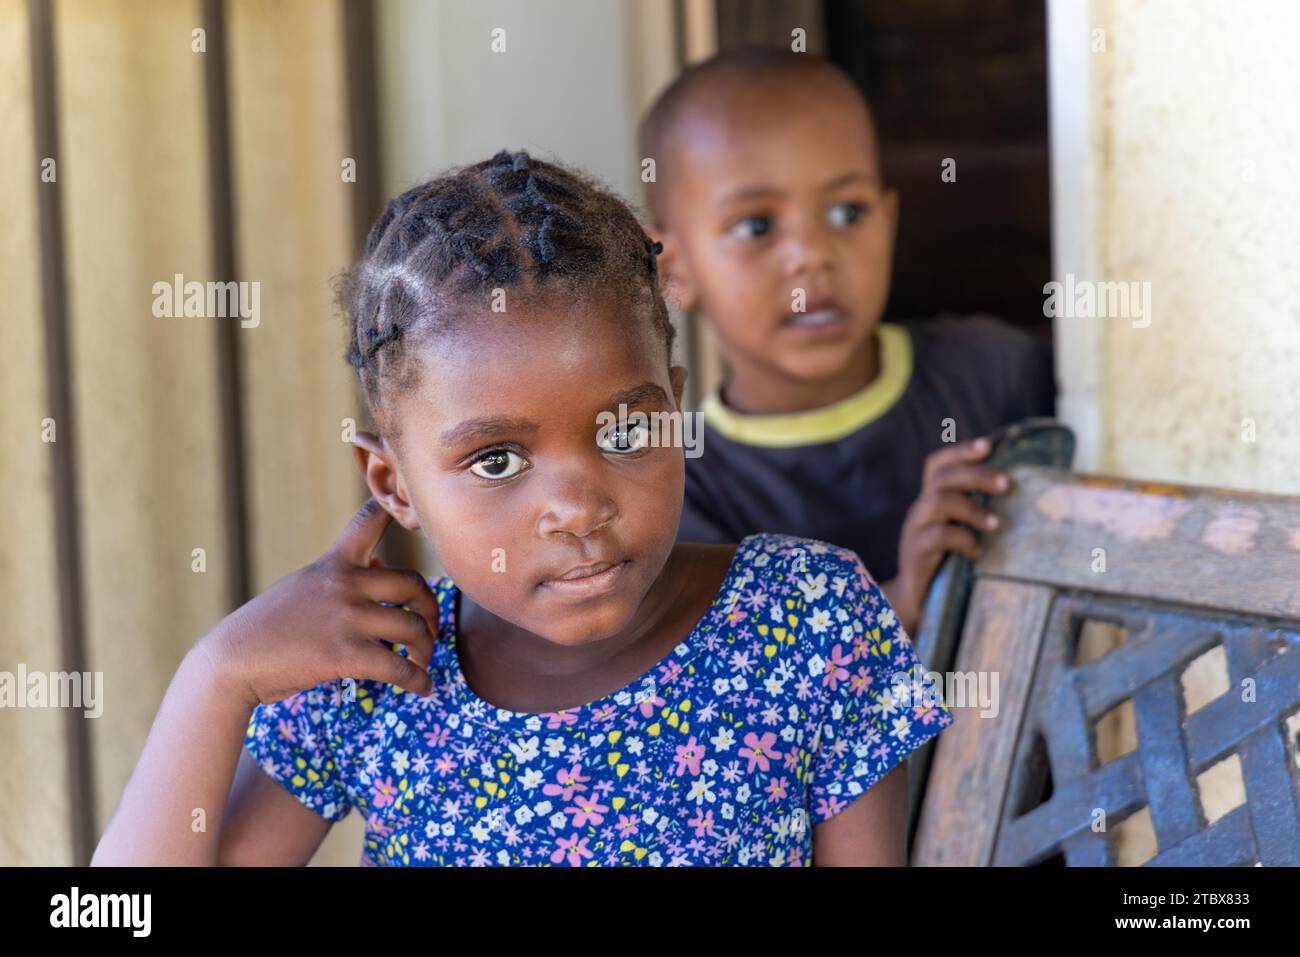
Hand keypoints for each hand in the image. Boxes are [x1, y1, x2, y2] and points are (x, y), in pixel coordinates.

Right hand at [202, 498, 438, 706]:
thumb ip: (345, 575)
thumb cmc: (269, 627)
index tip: (418, 510)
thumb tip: (384, 563)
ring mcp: (346, 617)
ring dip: (426, 649)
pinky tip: (423, 688)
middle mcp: (344, 583)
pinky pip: (399, 667)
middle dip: (431, 608)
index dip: (396, 509)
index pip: (367, 521)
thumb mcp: (305, 588)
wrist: (231, 661)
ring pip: (413, 628)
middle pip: (414, 584)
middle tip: (430, 628)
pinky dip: (418, 680)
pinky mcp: (345, 654)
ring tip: (422, 663)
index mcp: (333, 563)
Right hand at [888, 436, 1010, 632]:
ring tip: (996, 525)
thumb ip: (978, 514)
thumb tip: (1026, 498)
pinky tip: (977, 552)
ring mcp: (914, 528)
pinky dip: (962, 539)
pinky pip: (936, 535)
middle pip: (943, 477)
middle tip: (1007, 485)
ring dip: (972, 509)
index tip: (988, 445)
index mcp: (931, 498)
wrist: (917, 599)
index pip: (938, 463)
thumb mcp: (961, 532)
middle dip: (977, 475)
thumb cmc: (950, 563)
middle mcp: (920, 508)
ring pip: (939, 501)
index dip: (961, 450)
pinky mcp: (914, 550)